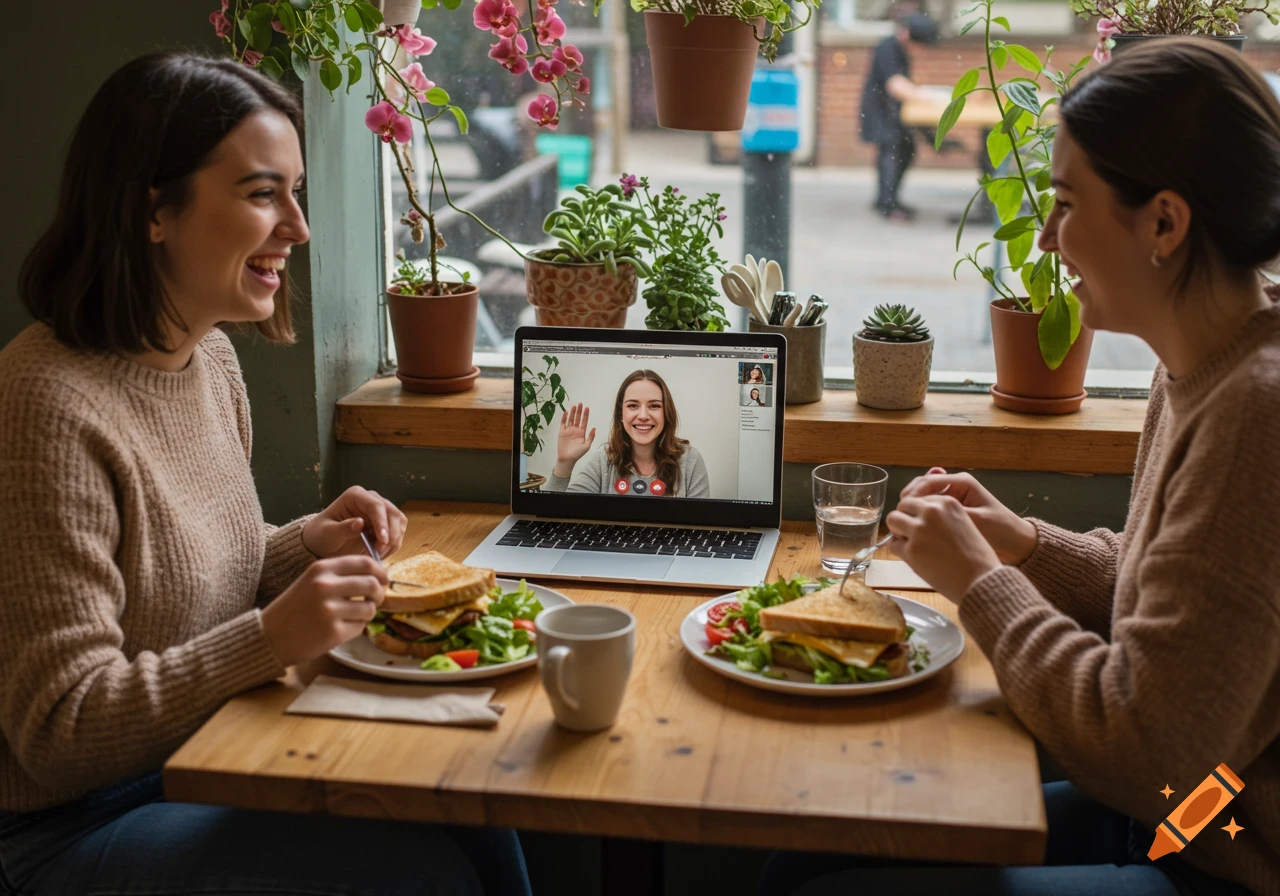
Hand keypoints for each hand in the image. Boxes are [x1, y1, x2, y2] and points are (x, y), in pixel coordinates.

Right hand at [260, 556, 388, 666]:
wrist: (269, 636)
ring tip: (354, 616)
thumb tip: (377, 575)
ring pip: (369, 608)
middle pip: (372, 584)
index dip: (381, 571)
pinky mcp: (333, 632)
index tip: (384, 579)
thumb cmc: (294, 607)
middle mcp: (326, 586)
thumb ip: (340, 575)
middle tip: (375, 600)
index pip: (365, 563)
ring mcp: (330, 610)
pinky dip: (356, 628)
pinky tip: (340, 628)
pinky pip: (360, 627)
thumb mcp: (312, 581)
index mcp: (321, 569)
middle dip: (379, 593)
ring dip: (367, 613)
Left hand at [302, 486, 406, 558]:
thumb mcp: (327, 534)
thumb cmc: (321, 536)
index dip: (382, 522)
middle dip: (390, 534)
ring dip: (392, 541)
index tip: (382, 540)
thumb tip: (360, 522)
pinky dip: (392, 546)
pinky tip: (380, 554)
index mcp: (355, 496)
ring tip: (377, 555)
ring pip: (399, 523)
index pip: (376, 505)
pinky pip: (398, 533)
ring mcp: (380, 511)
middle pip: (392, 513)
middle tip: (378, 553)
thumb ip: (343, 529)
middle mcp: (371, 500)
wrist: (323, 544)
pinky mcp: (386, 524)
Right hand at [553, 403, 595, 476]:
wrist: (567, 459)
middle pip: (577, 418)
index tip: (587, 408)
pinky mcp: (562, 432)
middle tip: (580, 403)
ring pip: (570, 419)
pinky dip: (564, 418)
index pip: (584, 421)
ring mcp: (568, 431)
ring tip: (574, 406)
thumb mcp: (586, 446)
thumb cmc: (577, 454)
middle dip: (579, 411)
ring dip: (572, 413)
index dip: (585, 415)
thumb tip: (594, 428)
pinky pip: (563, 423)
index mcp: (582, 433)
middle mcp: (575, 430)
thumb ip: (590, 437)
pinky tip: (566, 412)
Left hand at [886, 494, 1001, 601]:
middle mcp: (931, 512)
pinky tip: (913, 557)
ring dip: (897, 530)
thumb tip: (919, 517)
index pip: (919, 499)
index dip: (917, 511)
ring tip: (909, 543)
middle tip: (910, 532)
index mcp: (947, 503)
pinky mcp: (911, 550)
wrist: (981, 580)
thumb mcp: (965, 523)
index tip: (919, 521)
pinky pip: (893, 544)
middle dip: (904, 517)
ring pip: (892, 520)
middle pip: (903, 505)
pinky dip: (899, 550)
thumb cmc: (977, 557)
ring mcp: (919, 530)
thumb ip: (943, 516)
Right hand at [899, 468, 1036, 564]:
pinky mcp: (951, 509)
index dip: (914, 492)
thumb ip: (950, 514)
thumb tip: (925, 511)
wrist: (1016, 543)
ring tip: (904, 519)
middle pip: (924, 485)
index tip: (903, 505)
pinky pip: (930, 507)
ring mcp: (953, 497)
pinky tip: (914, 524)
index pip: (930, 480)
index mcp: (963, 482)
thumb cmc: (1000, 530)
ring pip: (924, 496)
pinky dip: (920, 513)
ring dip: (913, 505)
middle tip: (900, 512)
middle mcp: (956, 486)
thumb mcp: (975, 521)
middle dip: (910, 497)